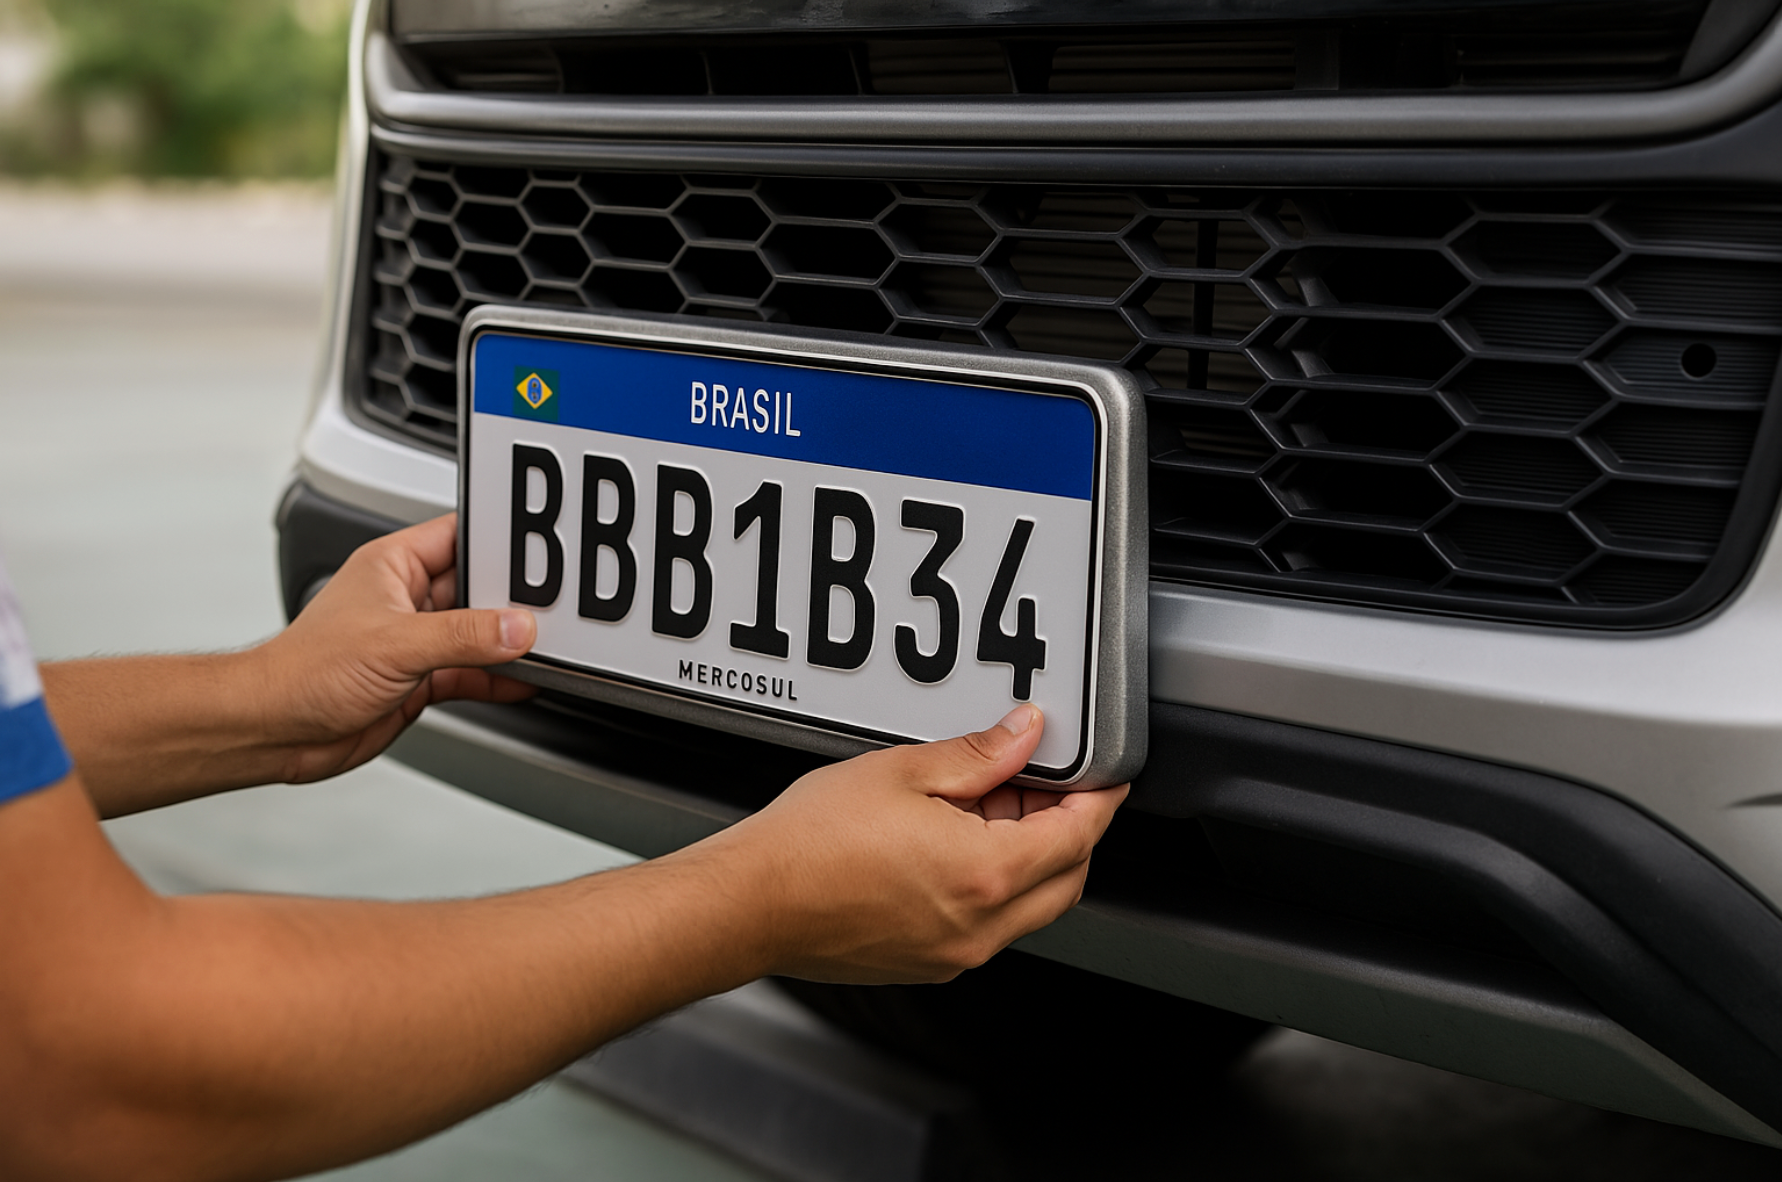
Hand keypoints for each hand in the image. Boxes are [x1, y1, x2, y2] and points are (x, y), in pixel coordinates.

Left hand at [252, 514, 537, 782]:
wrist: (275, 731)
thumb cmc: (303, 673)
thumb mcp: (395, 644)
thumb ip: (463, 636)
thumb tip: (516, 628)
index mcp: (393, 565)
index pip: (460, 536)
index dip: (498, 542)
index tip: (538, 555)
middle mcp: (405, 598)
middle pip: (477, 588)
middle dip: (509, 601)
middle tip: (548, 611)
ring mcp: (414, 641)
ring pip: (477, 634)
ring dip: (504, 644)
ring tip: (542, 648)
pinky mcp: (419, 680)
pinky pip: (470, 672)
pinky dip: (496, 678)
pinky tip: (521, 681)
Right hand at [697, 705, 1127, 983]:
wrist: (750, 904)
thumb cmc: (808, 845)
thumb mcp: (903, 771)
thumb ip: (979, 753)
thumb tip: (1024, 733)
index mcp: (986, 874)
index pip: (1079, 836)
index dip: (1100, 798)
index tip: (1104, 776)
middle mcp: (981, 927)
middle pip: (1067, 877)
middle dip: (1069, 829)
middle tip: (1043, 781)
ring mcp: (956, 953)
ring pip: (1029, 904)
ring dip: (1028, 857)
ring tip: (984, 805)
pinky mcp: (929, 963)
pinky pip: (988, 924)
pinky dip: (992, 884)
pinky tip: (953, 844)